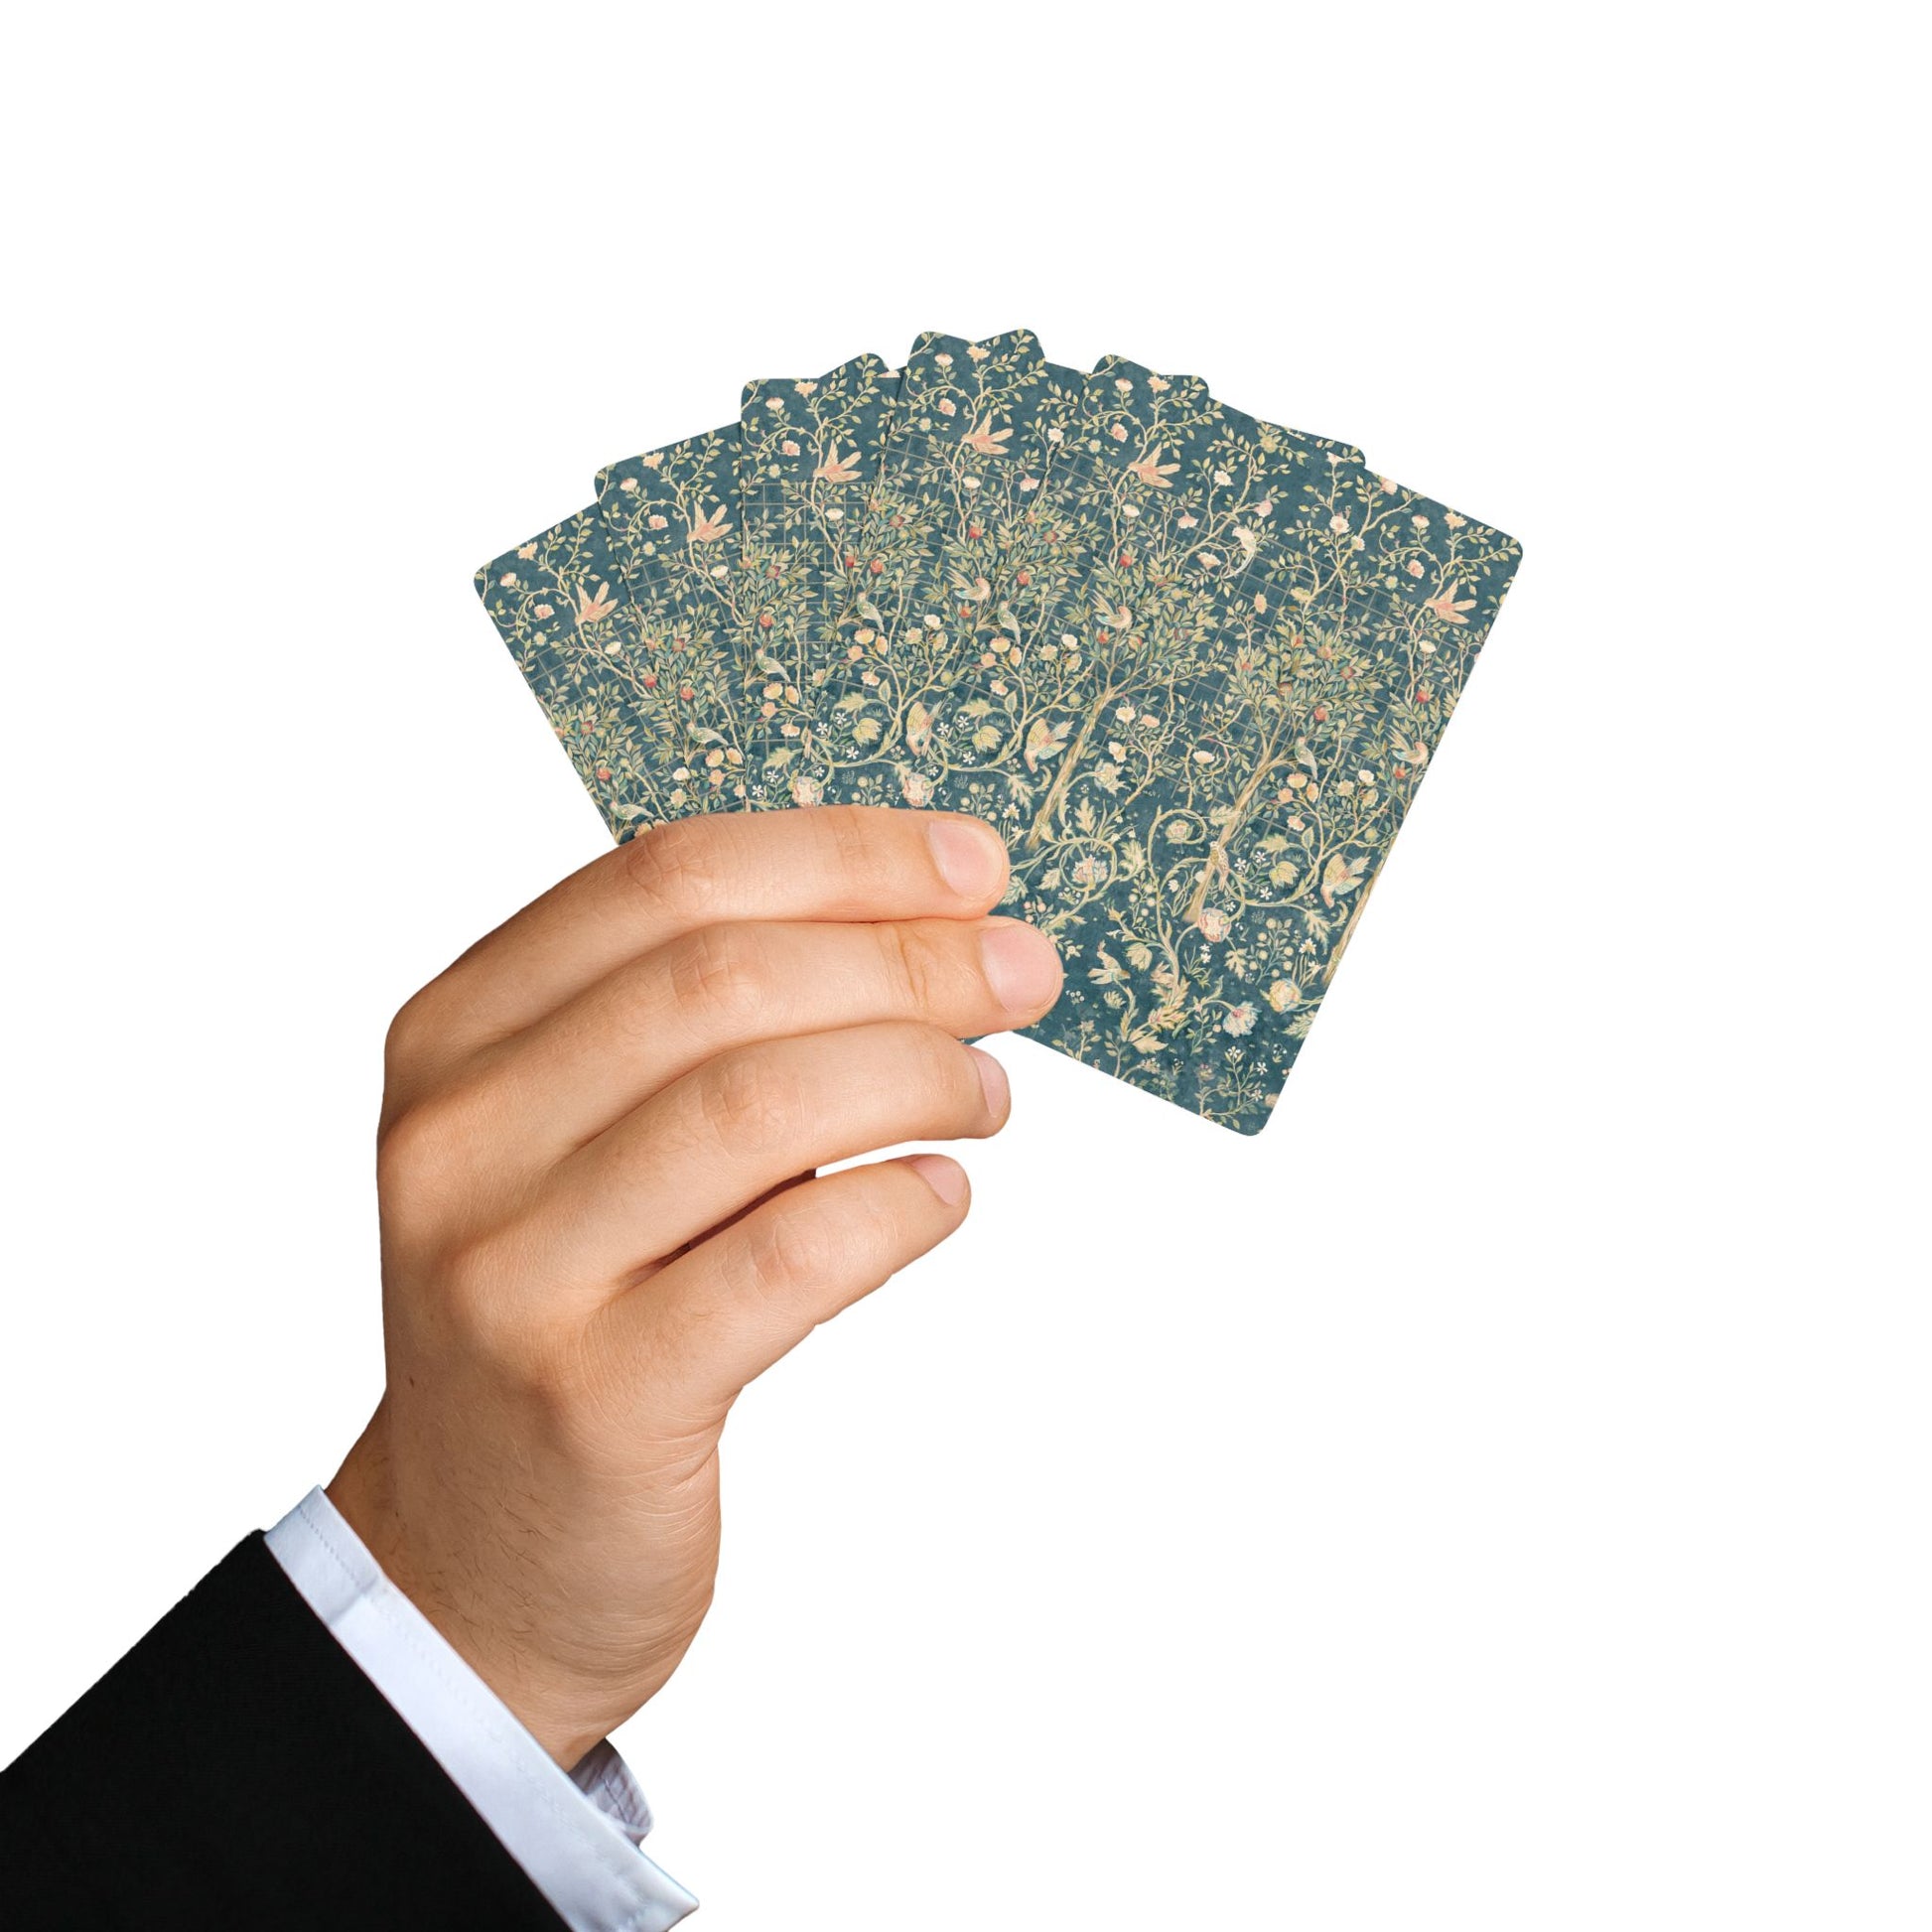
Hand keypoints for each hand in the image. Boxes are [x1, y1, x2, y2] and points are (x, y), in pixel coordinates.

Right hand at [328, 807, 1061, 1765]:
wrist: (477, 1558)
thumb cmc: (572, 1313)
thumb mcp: (581, 1139)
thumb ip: (698, 1025)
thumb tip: (926, 920)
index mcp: (456, 1034)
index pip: (665, 878)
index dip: (843, 855)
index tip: (975, 866)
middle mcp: (460, 1136)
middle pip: (721, 977)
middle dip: (908, 956)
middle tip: (1024, 972)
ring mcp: (514, 1269)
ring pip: (758, 1104)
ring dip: (915, 1073)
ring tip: (989, 1093)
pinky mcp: (594, 1394)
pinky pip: (786, 1259)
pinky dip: (893, 1207)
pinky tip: (939, 1193)